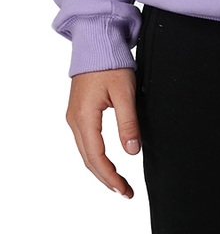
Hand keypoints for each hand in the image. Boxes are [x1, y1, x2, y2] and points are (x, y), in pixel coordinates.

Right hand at [66, 68, 139, 196]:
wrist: (96, 41)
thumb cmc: (111, 63)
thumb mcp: (125, 92)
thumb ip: (128, 123)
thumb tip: (132, 151)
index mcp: (85, 118)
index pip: (96, 158)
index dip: (111, 177)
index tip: (125, 190)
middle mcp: (75, 121)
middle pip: (88, 160)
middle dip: (106, 179)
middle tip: (125, 192)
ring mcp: (74, 117)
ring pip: (85, 152)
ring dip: (100, 169)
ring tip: (118, 183)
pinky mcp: (78, 112)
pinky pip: (85, 142)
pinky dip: (95, 156)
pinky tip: (106, 162)